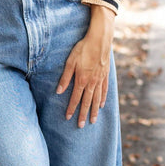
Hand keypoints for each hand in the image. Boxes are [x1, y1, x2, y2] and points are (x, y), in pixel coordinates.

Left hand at [56, 6, 114, 127]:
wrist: (100, 40)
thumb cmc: (83, 49)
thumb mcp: (70, 61)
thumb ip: (65, 77)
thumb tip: (59, 91)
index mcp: (82, 80)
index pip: (75, 98)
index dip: (71, 109)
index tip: (68, 118)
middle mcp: (92, 82)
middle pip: (87, 102)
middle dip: (83, 114)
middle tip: (81, 126)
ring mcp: (100, 80)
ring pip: (97, 99)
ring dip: (94, 110)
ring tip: (93, 121)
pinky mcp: (105, 75)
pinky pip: (104, 90)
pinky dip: (103, 99)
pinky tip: (101, 105)